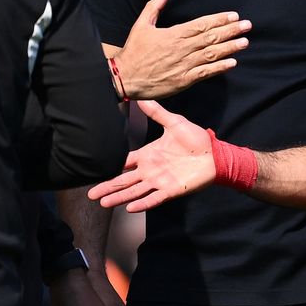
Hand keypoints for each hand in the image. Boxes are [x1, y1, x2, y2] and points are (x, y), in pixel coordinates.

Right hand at [89, 100, 215, 211]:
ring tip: (103, 203)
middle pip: (124, 181)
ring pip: (134, 191)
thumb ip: (157, 112)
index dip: (112, 167)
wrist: (215, 154)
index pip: (125, 163)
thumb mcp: (174, 122)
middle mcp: (151, 170)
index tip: (95, 169)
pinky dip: (142, 203)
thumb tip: (142, 98)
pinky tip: (129, 207)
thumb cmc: (196, 139)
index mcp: (149, 155)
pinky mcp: (171, 190)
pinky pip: (154, 198)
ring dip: (119, 197)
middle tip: (91, 195)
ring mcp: (159, 181)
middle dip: (108, 187)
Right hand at [113, 0, 249, 99]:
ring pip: (212, 54)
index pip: (202, 24)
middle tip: (247, 26)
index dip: (219, 19)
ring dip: (230, 48)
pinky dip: (220, 67)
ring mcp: (184, 65)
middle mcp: (182, 49)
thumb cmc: (134, 51)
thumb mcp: (142, 25)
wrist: (125, 78)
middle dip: (231, 31)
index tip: (233, 16)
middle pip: (211, 38)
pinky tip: (232, 62)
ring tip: (245, 42)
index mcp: (174, 34)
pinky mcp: (184, 80)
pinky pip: (206, 72)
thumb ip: (154, 7)